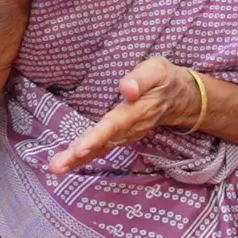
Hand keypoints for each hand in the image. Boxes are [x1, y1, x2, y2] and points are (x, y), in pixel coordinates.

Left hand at [49, 56, 198, 173]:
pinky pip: (102, 149)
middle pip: (103, 143)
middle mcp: (130, 128)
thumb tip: (126, 89)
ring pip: (100, 149)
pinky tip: (68, 162)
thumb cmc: (164, 79)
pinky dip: (84, 157)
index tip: (79, 149)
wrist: (180, 98)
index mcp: (136, 111)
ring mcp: (126, 135)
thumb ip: (141, 78)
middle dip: (80, 155)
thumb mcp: (157, 70)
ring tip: (57, 167)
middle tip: (58, 166)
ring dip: (78, 159)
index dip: (96, 138)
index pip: (113, 125)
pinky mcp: (121, 136)